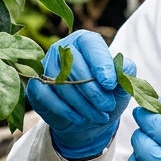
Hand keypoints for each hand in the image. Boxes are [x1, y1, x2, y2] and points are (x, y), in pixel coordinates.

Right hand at [26, 30, 134, 160]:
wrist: (88, 119)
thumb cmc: (106, 95)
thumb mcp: (121, 86)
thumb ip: (125, 74)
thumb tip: (125, 68)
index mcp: (85, 41)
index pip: (90, 45)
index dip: (101, 64)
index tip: (110, 84)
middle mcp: (62, 48)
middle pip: (74, 64)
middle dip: (93, 89)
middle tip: (107, 106)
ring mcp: (46, 66)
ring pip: (60, 82)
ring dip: (82, 103)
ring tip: (99, 116)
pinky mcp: (36, 86)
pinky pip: (46, 96)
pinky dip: (64, 110)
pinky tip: (79, 118)